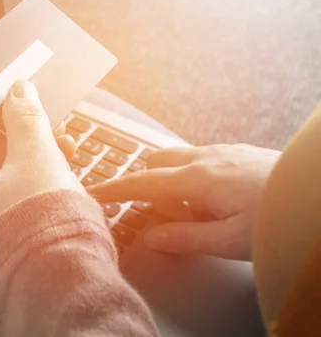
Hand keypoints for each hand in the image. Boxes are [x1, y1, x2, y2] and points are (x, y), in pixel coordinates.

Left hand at [0, 80, 83, 302]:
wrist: (57, 303)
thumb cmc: (38, 235)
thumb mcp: (36, 161)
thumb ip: (25, 120)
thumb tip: (19, 93)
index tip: (18, 111)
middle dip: (14, 151)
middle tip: (47, 140)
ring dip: (15, 180)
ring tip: (56, 168)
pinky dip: (4, 212)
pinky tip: (39, 202)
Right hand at [89, 144, 279, 260]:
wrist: (316, 193)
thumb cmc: (277, 218)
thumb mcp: (229, 240)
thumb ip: (184, 238)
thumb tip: (151, 236)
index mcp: (197, 179)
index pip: (142, 182)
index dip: (114, 188)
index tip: (94, 192)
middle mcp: (205, 158)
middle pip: (156, 162)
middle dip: (148, 185)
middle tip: (166, 217)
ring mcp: (223, 151)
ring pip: (179, 158)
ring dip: (173, 182)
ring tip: (199, 213)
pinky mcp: (238, 153)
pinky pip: (201, 158)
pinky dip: (194, 177)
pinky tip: (217, 199)